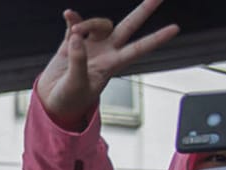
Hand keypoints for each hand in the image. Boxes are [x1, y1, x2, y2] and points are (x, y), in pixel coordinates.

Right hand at [38, 4, 178, 130]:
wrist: (50, 103)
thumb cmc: (69, 100)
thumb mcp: (76, 85)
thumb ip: (78, 61)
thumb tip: (76, 38)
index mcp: (111, 64)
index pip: (138, 49)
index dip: (156, 39)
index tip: (175, 29)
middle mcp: (104, 51)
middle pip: (128, 26)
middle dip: (143, 11)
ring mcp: (89, 46)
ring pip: (99, 24)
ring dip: (88, 23)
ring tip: (75, 33)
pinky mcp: (71, 44)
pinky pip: (75, 25)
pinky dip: (72, 19)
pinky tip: (68, 15)